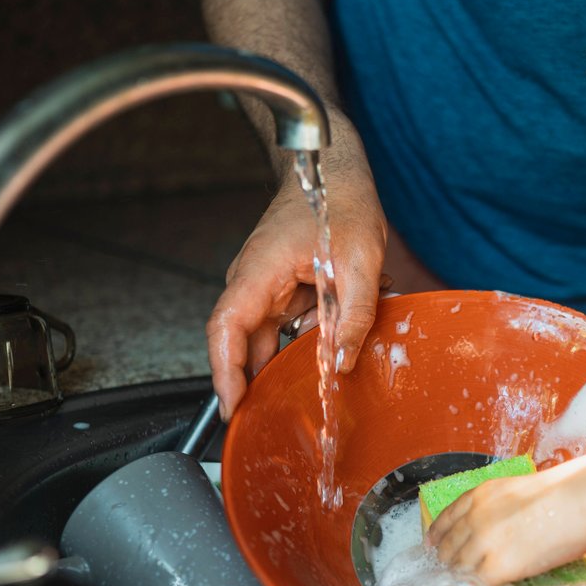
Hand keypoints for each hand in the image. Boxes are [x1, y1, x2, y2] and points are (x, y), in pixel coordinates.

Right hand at [206, 122, 387, 419]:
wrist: (330, 166)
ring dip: (291, 358)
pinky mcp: (278, 288)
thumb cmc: (337, 199)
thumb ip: (355, 315)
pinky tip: (334, 333)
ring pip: (265, 339)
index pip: (225, 329)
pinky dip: (306, 338)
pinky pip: (283, 326)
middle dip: (258, 382)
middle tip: (279, 420)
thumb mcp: (360, 261)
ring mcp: (263, 286)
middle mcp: (251, 282)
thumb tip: (343, 362)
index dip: (224, 372)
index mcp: (259, 272)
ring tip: (324, 362)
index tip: (233, 407)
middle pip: (240, 343)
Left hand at [426, 467, 585, 585]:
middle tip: (450, 568)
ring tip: (466, 582)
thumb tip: (500, 527)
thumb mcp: (516, 489)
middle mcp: (475, 517)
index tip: (432, 544)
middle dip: (447, 559)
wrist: (580, 499)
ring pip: (460, 567)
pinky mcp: (498, 566)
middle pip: (449, 545)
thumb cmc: (564, 492)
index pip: (447, 517)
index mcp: (480, 494)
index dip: (437, 534)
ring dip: (462, 575)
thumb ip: (499, 507)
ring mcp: (484, 542)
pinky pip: (479, 582)